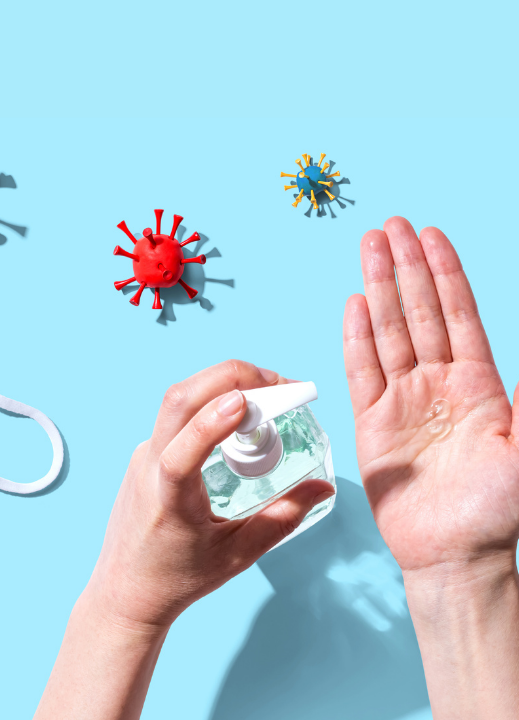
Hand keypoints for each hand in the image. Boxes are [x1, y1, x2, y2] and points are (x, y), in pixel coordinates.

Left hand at [37, 360, 333, 719]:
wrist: (126, 588)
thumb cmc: (179, 577)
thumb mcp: (239, 555)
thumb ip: (282, 518)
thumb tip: (324, 486)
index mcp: (169, 497)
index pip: (181, 450)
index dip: (209, 422)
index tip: (243, 402)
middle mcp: (149, 466)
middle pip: (179, 401)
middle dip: (232, 378)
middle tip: (283, 385)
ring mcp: (144, 454)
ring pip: (177, 401)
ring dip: (223, 384)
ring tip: (271, 396)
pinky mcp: (147, 452)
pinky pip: (178, 414)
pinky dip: (212, 402)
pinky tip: (243, 416)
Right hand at [343, 217, 518, 574]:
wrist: (456, 555)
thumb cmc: (499, 511)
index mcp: (480, 385)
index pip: (459, 315)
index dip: (445, 273)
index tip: (431, 235)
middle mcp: (439, 385)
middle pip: (418, 312)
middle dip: (406, 266)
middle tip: (390, 226)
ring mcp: (403, 402)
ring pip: (388, 332)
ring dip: (379, 288)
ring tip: (369, 248)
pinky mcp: (372, 424)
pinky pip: (361, 371)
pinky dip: (357, 337)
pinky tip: (356, 305)